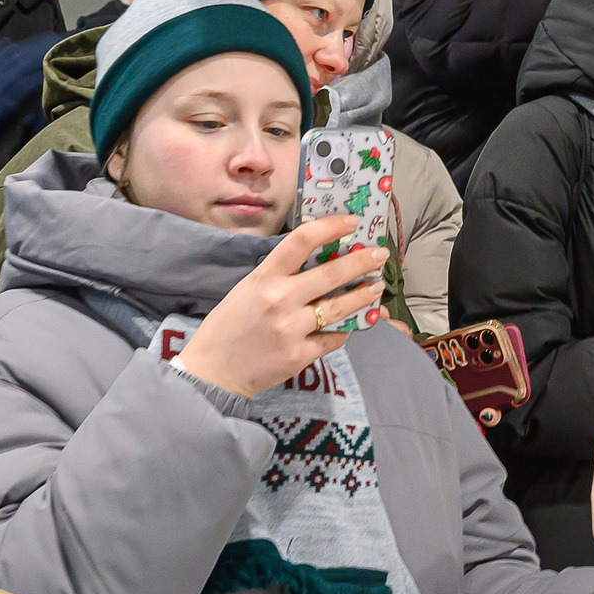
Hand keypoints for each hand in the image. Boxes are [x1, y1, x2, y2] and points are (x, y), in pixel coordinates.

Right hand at [174, 215, 386, 396]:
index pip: (302, 241)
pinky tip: (353, 322)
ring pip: (340, 307)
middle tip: (379, 255)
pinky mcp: (300, 355)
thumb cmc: (229, 326)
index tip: (351, 222)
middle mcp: (280, 299)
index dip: (331, 227)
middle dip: (362, 261)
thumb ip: (278, 276)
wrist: (213, 371)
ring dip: (363, 295)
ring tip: (376, 288)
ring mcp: (291, 328)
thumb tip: (317, 260)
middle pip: (331, 273)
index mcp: (264, 277)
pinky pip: (333, 338)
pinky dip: (344, 329)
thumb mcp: (247, 289)